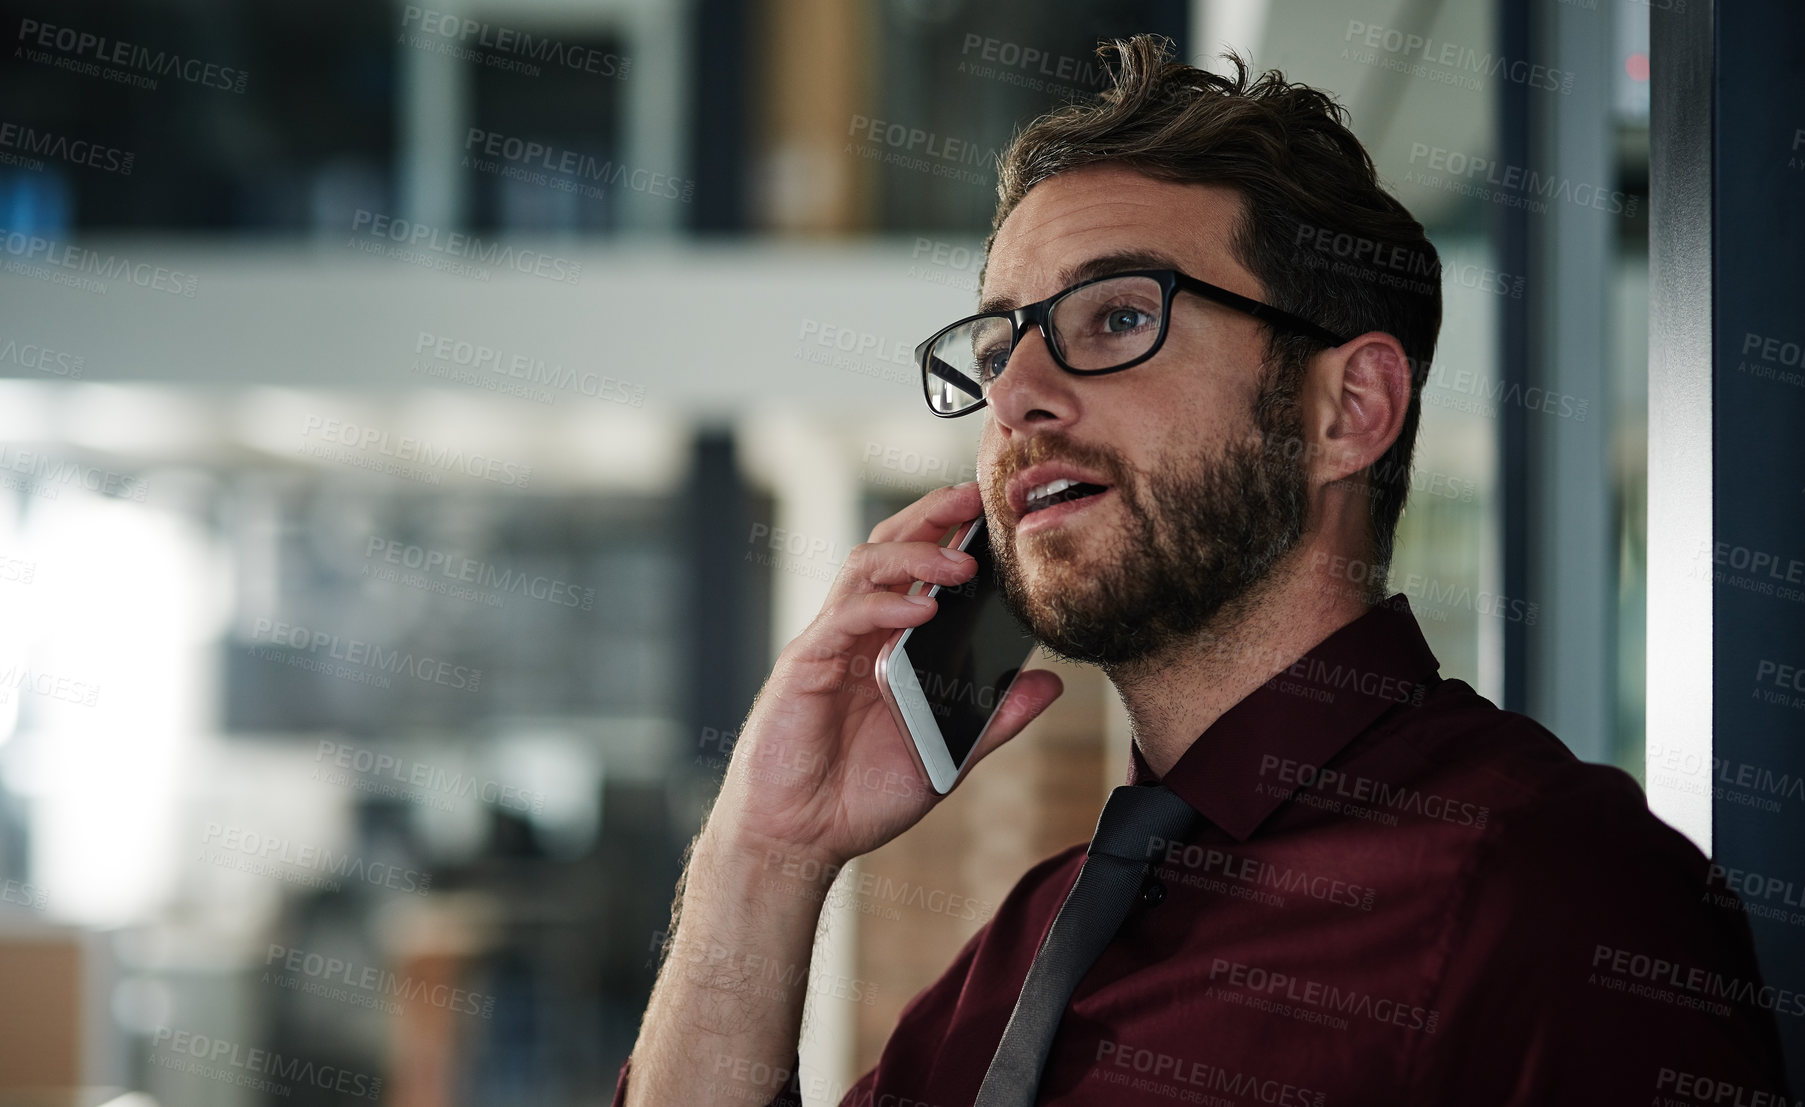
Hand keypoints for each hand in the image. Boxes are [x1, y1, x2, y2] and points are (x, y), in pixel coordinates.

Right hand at [708, 482, 1062, 867]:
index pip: (917, 569)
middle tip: (974, 497)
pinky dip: (883, 606)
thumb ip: (994, 718)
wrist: (798, 840)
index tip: (993, 512)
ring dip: (915, 556)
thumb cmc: (859, 797)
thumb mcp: (946, 756)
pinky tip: (920, 608)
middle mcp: (856, 632)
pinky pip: (845, 619)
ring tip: (963, 561)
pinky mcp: (805, 666)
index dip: (949, 532)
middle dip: (931, 516)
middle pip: (889, 548)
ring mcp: (829, 644)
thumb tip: (1050, 683)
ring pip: (865, 569)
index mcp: (887, 644)